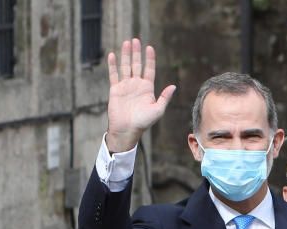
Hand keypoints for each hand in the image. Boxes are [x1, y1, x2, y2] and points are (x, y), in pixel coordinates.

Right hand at [106, 38, 175, 152]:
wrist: (127, 129)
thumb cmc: (144, 122)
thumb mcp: (158, 110)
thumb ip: (164, 97)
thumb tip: (174, 86)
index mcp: (147, 89)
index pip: (149, 70)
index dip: (149, 59)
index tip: (150, 47)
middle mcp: (136, 85)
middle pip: (137, 65)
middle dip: (136, 52)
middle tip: (136, 40)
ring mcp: (126, 86)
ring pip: (125, 66)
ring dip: (126, 55)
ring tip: (126, 42)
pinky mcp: (115, 89)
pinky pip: (113, 74)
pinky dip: (113, 65)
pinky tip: (113, 55)